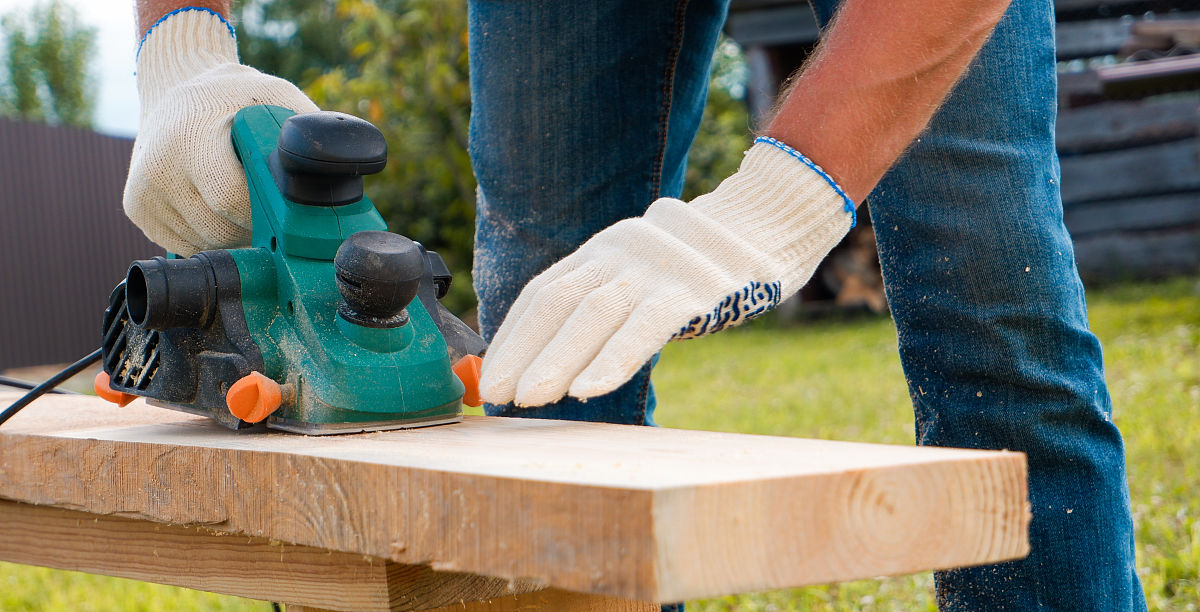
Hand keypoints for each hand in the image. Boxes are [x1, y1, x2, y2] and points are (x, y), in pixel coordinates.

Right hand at [123, 8, 317, 255]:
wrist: (175, 90)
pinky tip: (220, 210)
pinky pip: (186, 243)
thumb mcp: (274, 96)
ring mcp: (142, 193)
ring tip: (249, 209)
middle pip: (218, 230)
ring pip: (203, 243)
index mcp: (189, 138)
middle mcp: (157, 168)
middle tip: (277, 219)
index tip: (287, 216)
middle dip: (255, 231)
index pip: (230, 199)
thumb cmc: (235, 97)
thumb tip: (349, 164)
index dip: (265, 215)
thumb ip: (306, 129)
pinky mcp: (137, 209)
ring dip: (235, 238)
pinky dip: (211, 237)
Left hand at [479, 138, 856, 406]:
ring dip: (557, 360)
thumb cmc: (693, 270)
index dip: (513, 335)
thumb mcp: (638, 275)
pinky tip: (588, 390)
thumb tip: (548, 356)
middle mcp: (620, 252)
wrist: (764, 232)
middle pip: (559, 303)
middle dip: (523, 351)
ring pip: (594, 315)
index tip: (489, 374)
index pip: (543, 292)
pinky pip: (644, 328)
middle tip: (497, 393)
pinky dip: (612, 361)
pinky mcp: (692, 291)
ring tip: (531, 398)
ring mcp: (656, 269)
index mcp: (602, 250)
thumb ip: (600, 303)